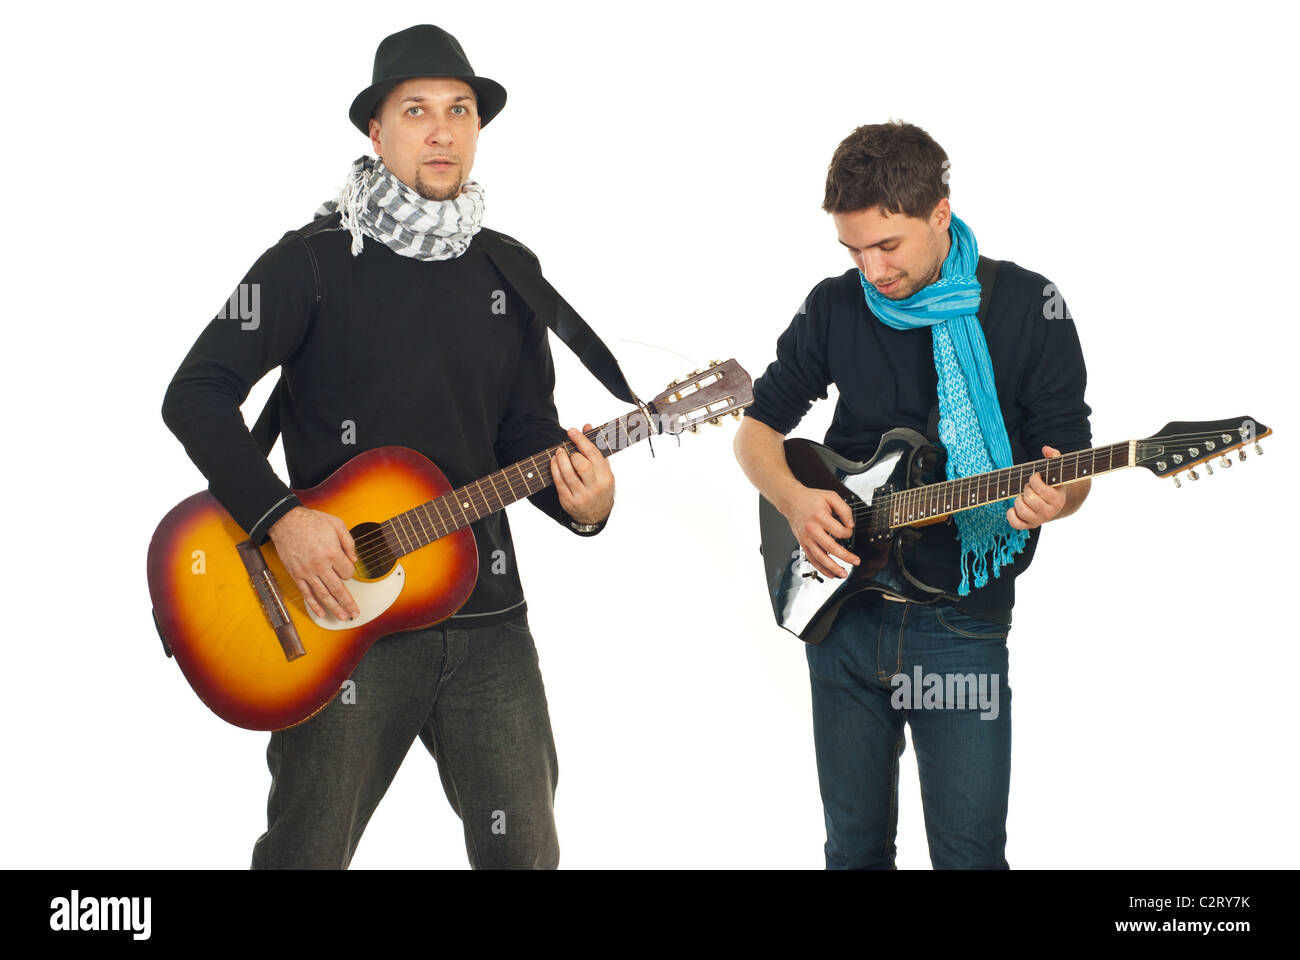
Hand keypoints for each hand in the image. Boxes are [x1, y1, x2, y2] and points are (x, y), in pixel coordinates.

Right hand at [268, 506, 359, 620]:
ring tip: (343, 617)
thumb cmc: (312, 521)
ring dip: (334, 608)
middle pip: (338, 589)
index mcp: (332, 553)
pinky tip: (322, 613)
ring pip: (323, 595)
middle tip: (355, 613)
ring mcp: (307, 572)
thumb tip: (354, 559)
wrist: (286, 521)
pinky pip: (306, 593)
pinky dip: (314, 605)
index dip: (350, 572)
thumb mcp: (337, 524)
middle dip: (348, 603)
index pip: (347, 572)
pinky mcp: (296, 574)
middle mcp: (320, 565)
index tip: (347, 569)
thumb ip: (349, 542)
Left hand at [551, 424, 614, 524]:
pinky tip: (554, 462)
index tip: (572, 431)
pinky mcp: (569, 501)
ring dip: (560, 460)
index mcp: (606, 477)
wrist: (596, 515)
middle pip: (582, 466)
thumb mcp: (602, 469)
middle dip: (572, 454)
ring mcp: (582, 496)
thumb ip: (595, 448)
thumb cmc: (599, 487)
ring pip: (568, 474)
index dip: (581, 440)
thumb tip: (587, 426)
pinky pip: (559, 482)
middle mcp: (595, 487)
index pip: (594, 455)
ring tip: (558, 452)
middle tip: (567, 449)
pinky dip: (555, 469)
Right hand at [781, 485, 859, 579]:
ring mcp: (806, 539)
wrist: (792, 501)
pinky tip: (830, 574)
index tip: (849, 532)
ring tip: (843, 574)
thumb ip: (844, 509)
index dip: (848, 533)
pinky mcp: (803, 544)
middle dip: (845, 557)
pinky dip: (821, 569)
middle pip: (831, 548)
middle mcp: (812, 530)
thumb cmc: (811, 499)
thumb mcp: (830, 496)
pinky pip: (812, 560)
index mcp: (820, 517)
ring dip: (833, 568)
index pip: (839, 531)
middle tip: (856, 562)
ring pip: (820, 558)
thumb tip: (850, 524)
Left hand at [1006, 445, 1066, 530]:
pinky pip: (1014, 523)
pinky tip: (1015, 507)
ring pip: (1020, 509)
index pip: (1040, 488)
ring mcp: (1039, 521)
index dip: (1034, 479)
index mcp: (1058, 500)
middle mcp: (1050, 513)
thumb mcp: (1056, 470)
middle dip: (1026, 488)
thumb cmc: (1053, 483)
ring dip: (1019, 499)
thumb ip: (1054, 457)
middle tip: (1030, 487)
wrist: (1056, 503)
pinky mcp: (1029, 526)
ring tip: (1025, 496)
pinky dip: (1011, 514)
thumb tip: (1046, 448)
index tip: (1036, 476)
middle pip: (1029, 498)